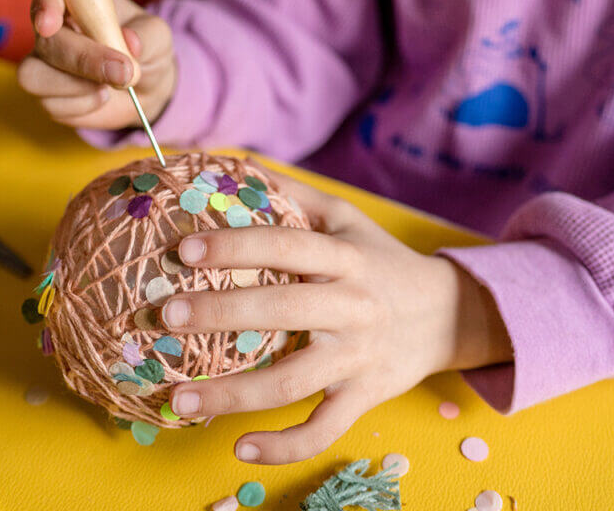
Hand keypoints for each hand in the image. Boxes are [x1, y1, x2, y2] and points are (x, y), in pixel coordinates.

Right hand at [16, 0, 175, 129]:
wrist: (143, 86)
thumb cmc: (145, 48)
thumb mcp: (157, 36)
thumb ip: (146, 35)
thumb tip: (129, 40)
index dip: (46, 5)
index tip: (51, 24)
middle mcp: (52, 27)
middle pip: (45, 39)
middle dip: (82, 58)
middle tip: (123, 72)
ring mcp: (43, 62)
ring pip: (34, 75)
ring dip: (77, 86)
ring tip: (114, 84)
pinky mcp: (45, 94)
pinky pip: (51, 104)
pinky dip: (83, 105)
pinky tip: (102, 96)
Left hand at [163, 168, 511, 464]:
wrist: (447, 313)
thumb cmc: (380, 259)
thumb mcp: (345, 218)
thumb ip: (293, 194)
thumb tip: (236, 165)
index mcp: (345, 257)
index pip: (286, 245)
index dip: (235, 246)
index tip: (184, 250)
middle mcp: (353, 306)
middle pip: (282, 312)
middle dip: (219, 315)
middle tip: (165, 317)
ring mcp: (358, 357)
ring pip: (292, 382)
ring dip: (232, 395)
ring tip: (177, 399)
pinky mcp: (365, 398)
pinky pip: (322, 430)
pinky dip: (283, 447)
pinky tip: (239, 448)